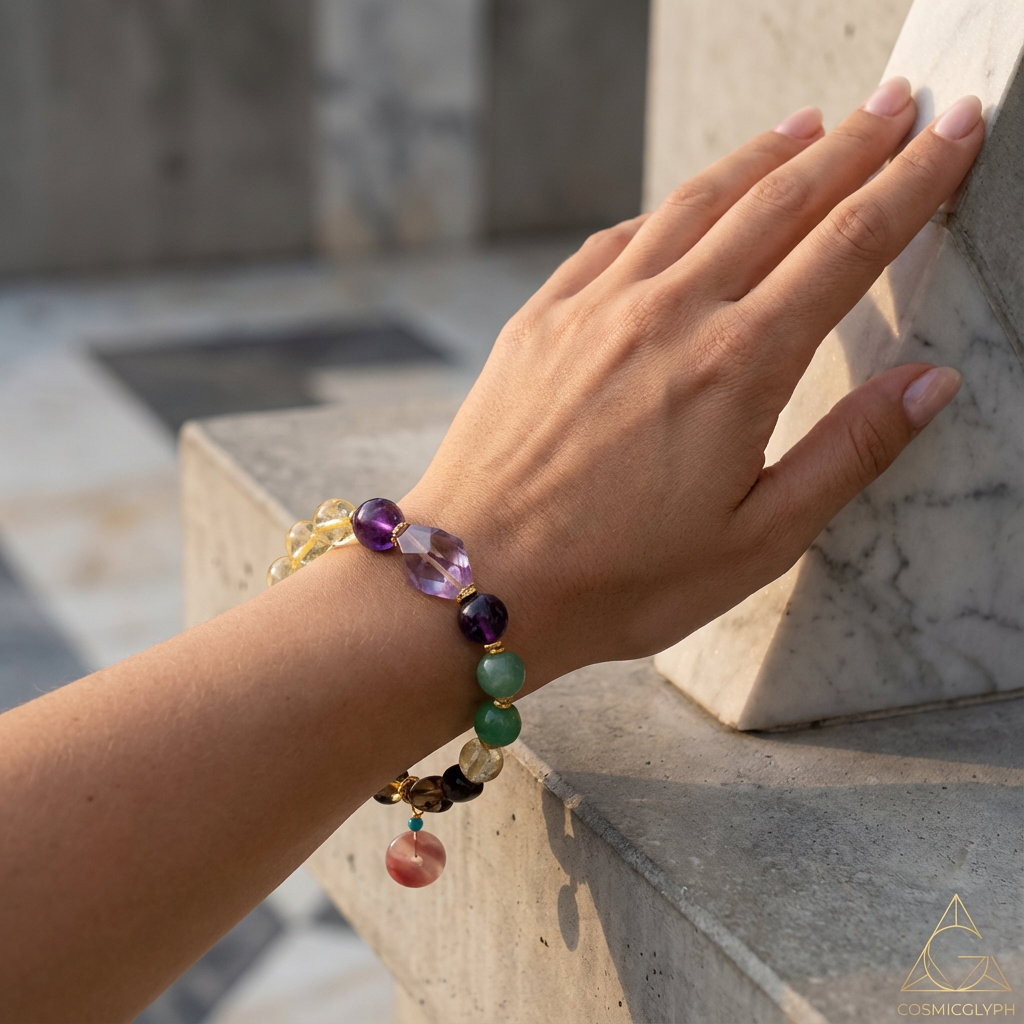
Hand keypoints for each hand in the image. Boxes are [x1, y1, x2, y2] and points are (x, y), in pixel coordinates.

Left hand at [404, 79, 980, 682]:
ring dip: (762, 156)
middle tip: (896, 105)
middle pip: (779, 201)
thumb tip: (930, 381)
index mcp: (736, 368)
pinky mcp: (542, 318)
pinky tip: (687, 203)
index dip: (912, 182)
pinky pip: (616, 239)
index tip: (951, 134)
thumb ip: (848, 454)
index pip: (848, 246)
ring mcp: (596, 308)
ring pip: (696, 203)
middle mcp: (668, 315)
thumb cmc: (619, 579)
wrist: (479, 580)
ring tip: (810, 124)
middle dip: (851, 146)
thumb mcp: (755, 541)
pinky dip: (668, 208)